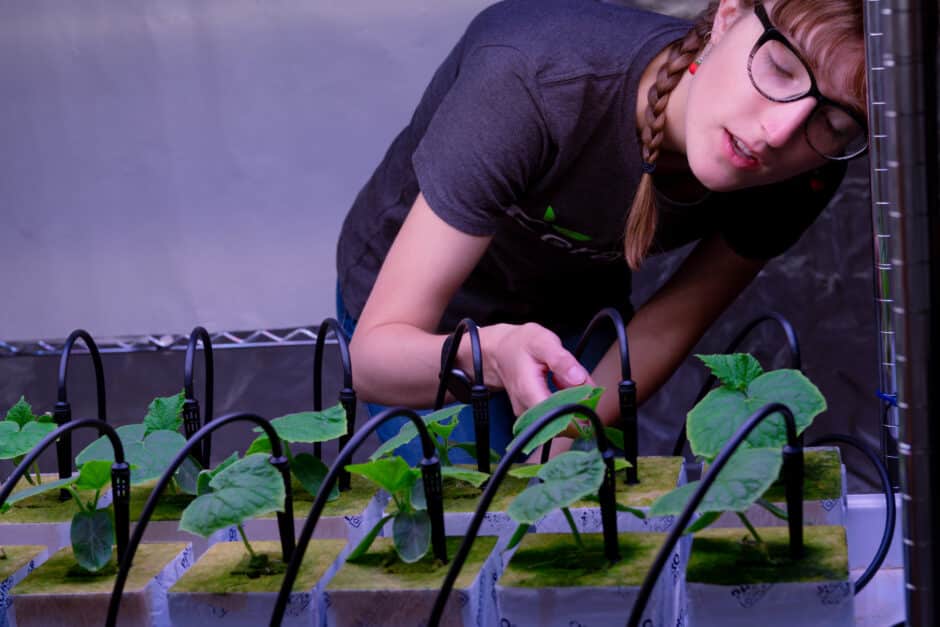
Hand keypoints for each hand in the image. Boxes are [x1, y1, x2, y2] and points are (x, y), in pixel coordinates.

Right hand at [472, 322, 593, 415]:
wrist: (500, 350)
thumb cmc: (520, 344)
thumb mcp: (543, 342)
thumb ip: (561, 360)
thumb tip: (579, 379)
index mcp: (529, 393)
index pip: (559, 417)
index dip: (580, 412)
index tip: (592, 397)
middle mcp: (527, 410)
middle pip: (563, 420)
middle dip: (580, 403)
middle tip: (582, 381)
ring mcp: (529, 415)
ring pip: (562, 418)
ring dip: (574, 401)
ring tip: (567, 379)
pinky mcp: (533, 415)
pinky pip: (556, 415)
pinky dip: (566, 401)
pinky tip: (562, 385)